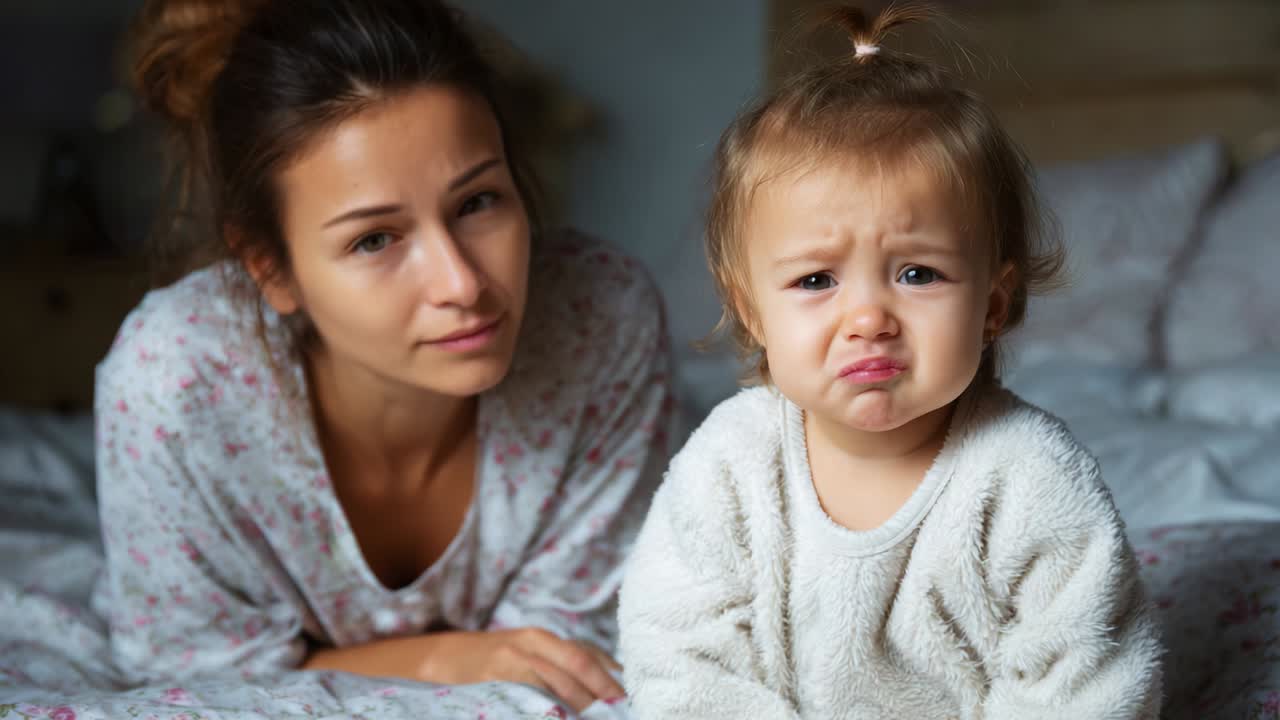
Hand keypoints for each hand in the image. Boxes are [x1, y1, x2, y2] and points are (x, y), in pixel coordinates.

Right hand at [418, 628, 623, 711]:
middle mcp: (526, 648)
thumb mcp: (529, 652)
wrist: (441, 661)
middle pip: (575, 671)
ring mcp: (508, 668)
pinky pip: (527, 703)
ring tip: (599, 719)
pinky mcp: (492, 688)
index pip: (585, 658)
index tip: (629, 701)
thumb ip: (564, 661)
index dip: (610, 680)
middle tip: (620, 713)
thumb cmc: (494, 660)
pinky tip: (561, 718)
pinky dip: (548, 713)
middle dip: (601, 695)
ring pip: (554, 688)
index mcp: (540, 638)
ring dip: (579, 708)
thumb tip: (612, 679)